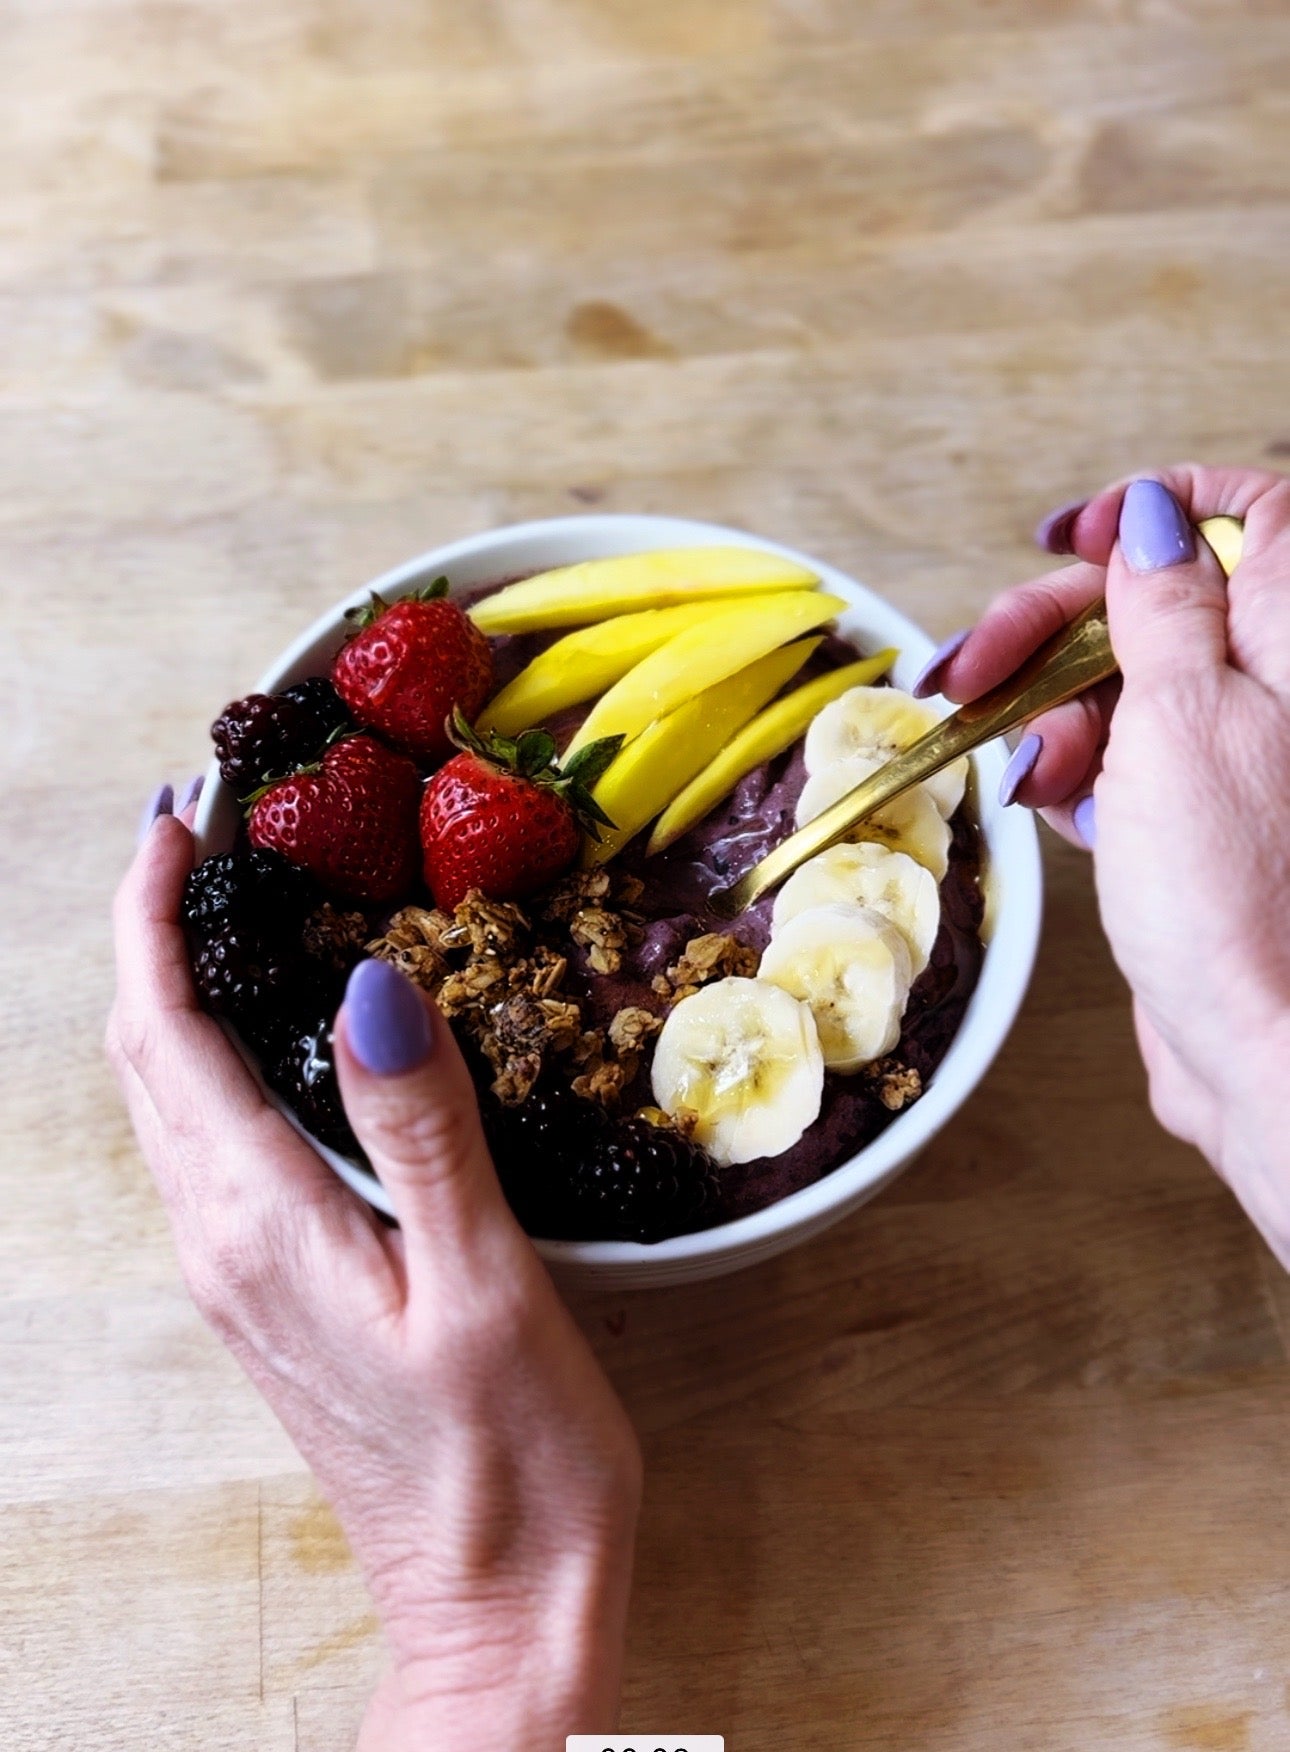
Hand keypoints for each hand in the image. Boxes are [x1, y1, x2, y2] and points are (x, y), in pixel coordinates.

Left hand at [106, 804, 640, 1749]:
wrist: (497, 1607)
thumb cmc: (512, 1463)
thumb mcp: (485, 1287)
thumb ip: (421, 1132)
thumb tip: (369, 986)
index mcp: (262, 1226)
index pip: (165, 1036)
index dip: (152, 916)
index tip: (179, 817)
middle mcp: (225, 1243)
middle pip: (144, 1058)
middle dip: (150, 933)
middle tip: (200, 831)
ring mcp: (242, 1275)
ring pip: (168, 1101)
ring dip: (174, 993)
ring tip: (225, 905)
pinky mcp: (275, 1295)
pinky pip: (212, 1148)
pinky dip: (213, 1060)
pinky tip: (272, 1034)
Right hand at [923, 465, 1289, 1268]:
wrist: (1257, 1042)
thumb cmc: (1236, 889)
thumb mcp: (1181, 715)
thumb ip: (1162, 604)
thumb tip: (1151, 515)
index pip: (1240, 514)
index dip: (1148, 512)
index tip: (1071, 541)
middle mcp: (1271, 683)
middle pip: (1149, 601)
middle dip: (1048, 627)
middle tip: (970, 666)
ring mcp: (1231, 751)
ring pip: (1117, 683)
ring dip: (1049, 715)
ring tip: (1029, 772)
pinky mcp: (1192, 814)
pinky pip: (1117, 757)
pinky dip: (1071, 771)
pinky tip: (1049, 802)